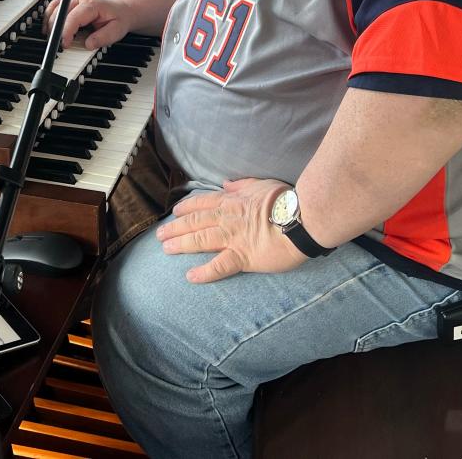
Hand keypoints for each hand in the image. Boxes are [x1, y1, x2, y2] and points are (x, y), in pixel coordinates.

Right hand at [42, 0, 132, 48]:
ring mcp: (73, 0)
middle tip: (59, 45)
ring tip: (51, 39)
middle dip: (56, 30)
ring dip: (50, 24)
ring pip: (54, 8)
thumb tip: (88, 44)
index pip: (74, 17)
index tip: (65, 44)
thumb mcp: (117, 31)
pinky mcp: (68, 3)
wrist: (120, 11)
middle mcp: (80, 0)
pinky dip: (48, 18)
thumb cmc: (117, 19)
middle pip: (60, 12)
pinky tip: (48, 29)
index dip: (66, 31)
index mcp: (92, 5)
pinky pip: (53, 7)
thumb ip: (103, 38)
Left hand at [156, 179, 303, 282]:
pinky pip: (219, 266)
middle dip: (175, 228)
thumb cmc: (287, 200)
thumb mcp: (262, 184)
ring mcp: (233, 238)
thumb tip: (227, 184)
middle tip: (160, 235)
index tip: (175, 212)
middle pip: (195, 222)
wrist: (302, 219)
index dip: (187, 207)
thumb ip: (242, 185)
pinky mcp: (243, 257)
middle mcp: (227, 218)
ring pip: (200, 240)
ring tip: (166, 249)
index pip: (203, 203)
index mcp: (232, 201)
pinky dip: (204, 272)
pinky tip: (190, 277)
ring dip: (181, 244)